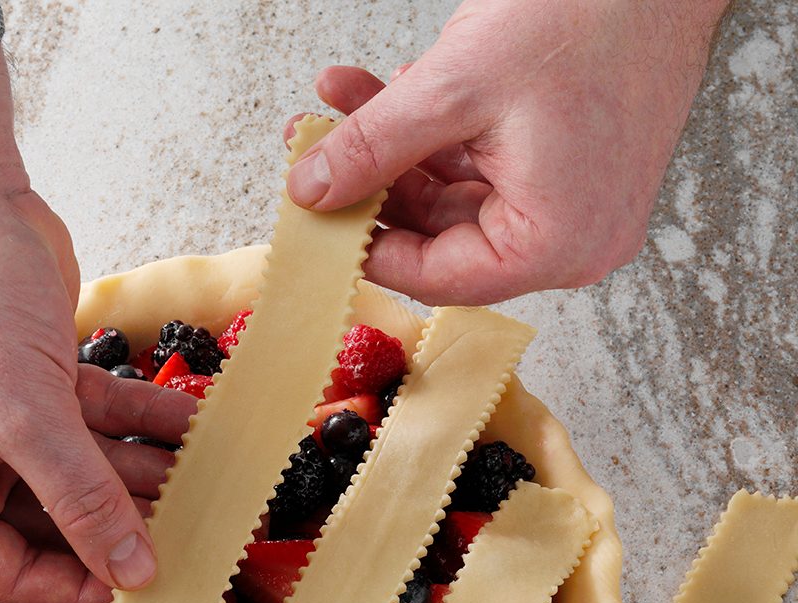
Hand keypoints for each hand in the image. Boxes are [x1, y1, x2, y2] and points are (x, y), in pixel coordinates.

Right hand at [0, 37, 193, 602]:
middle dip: (121, 528)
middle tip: (191, 545)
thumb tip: (133, 574)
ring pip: (86, 475)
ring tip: (210, 491)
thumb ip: (82, 501)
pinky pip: (101, 425)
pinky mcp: (38, 389)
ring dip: (145, 477)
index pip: (5, 572)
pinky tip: (198, 431)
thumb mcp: (23, 418)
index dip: (75, 587)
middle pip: (52, 526)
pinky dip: (146, 425)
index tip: (140, 594)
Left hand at [287, 0, 728, 304]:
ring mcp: (573, 208)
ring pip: (455, 197)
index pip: (436, 276)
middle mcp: (571, 242)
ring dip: (397, 151)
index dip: (368, 247)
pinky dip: (438, 137)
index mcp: (553, 246)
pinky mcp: (569, 173)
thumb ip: (373, 147)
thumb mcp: (454, 89)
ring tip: (343, 103)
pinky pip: (484, 170)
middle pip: (442, 238)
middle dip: (374, 184)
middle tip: (316, 153)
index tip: (318, 218)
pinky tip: (395, 94)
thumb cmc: (592, 15)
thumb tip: (311, 191)